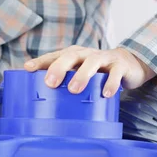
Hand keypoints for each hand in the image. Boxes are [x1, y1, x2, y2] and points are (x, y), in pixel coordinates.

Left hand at [24, 46, 155, 97]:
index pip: (53, 56)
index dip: (40, 61)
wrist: (129, 64)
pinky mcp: (120, 65)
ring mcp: (104, 58)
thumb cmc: (96, 71)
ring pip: (92, 62)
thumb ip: (64, 83)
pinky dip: (110, 83)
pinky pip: (115, 73)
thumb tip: (40, 103)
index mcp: (72, 55)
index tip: (27, 69)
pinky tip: (105, 93)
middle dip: (59, 68)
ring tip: (73, 90)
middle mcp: (85, 54)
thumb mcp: (79, 74)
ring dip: (82, 75)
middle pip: (70, 56)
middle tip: (50, 83)